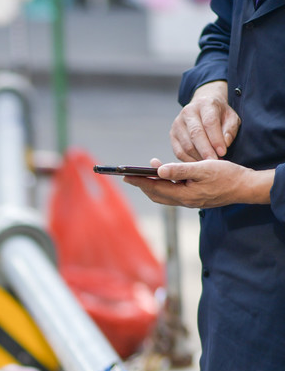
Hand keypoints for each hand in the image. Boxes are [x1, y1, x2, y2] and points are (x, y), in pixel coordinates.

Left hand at [124, 157, 273, 208]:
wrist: (245, 187)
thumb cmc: (226, 175)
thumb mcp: (203, 168)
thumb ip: (180, 169)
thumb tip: (159, 170)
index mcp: (184, 195)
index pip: (155, 188)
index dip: (139, 181)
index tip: (125, 175)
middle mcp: (185, 202)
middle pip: (157, 194)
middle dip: (142, 184)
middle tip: (130, 174)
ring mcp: (190, 202)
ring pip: (164, 195)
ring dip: (153, 185)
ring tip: (147, 171)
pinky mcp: (195, 199)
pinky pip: (173, 194)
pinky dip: (165, 185)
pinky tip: (166, 175)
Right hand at [170, 81, 239, 160]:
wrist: (203, 108)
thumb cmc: (219, 115)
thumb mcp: (231, 118)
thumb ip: (230, 130)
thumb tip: (225, 144)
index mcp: (205, 104)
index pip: (209, 122)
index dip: (216, 139)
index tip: (223, 152)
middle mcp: (188, 112)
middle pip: (195, 134)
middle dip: (206, 151)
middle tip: (215, 163)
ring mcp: (178, 124)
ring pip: (187, 145)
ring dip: (198, 158)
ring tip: (209, 165)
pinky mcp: (172, 135)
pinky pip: (179, 152)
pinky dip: (190, 161)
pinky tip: (199, 165)